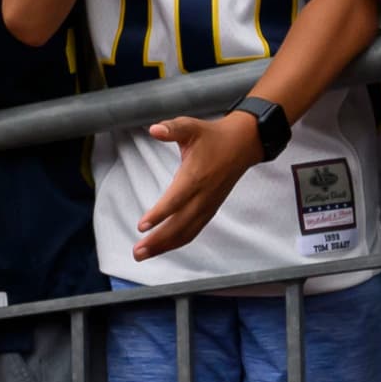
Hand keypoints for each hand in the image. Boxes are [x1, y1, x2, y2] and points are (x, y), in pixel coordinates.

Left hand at [130, 108, 269, 261]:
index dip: (159, 214)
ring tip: (143, 254)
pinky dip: (178, 241)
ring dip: (165, 246)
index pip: (175, 200)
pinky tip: (163, 248)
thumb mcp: (191, 126)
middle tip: (136, 251)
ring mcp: (208, 205)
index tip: (142, 225)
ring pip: (186, 232)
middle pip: (179, 224)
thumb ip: (172, 128)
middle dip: (157, 240)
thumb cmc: (213, 135)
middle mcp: (203, 195)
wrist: (243, 144)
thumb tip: (154, 129)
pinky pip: (194, 230)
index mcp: (195, 177)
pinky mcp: (210, 209)